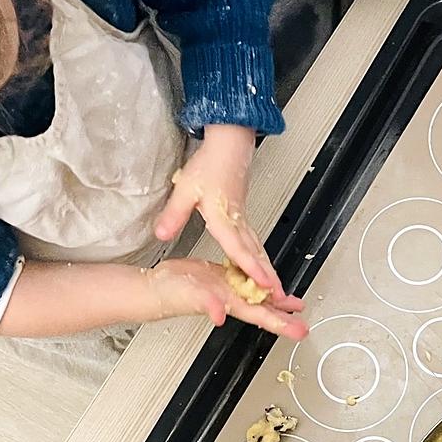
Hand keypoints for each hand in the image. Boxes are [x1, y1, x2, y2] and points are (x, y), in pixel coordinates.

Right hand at [145, 257, 306, 338]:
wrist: (155, 287)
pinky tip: (264, 280)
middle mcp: (234, 298)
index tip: (301, 330)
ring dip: (276, 300)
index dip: (283, 324)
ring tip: (293, 303)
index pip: (264, 316)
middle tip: (304, 319)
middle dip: (286, 316)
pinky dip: (258, 281)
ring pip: (258, 295)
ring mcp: (228, 289)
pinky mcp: (220, 277)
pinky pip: (245, 280)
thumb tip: (219, 315)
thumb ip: (207, 305)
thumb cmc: (170, 296)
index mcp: (232, 304)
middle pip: (266, 309)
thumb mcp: (191, 297)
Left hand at [155, 125, 285, 301]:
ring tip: (276, 289)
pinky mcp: (244, 217)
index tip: (261, 284)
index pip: (238, 247)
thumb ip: (175, 214)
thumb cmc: (211, 163)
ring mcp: (243, 220)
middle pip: (255, 254)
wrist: (229, 144)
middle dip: (268, 277)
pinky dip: (260, 259)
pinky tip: (260, 267)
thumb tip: (162, 234)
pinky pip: (255, 243)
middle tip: (280, 296)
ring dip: (267, 270)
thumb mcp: (186, 189)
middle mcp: (237, 221)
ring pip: (258, 249)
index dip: (249, 268)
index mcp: (224, 216)